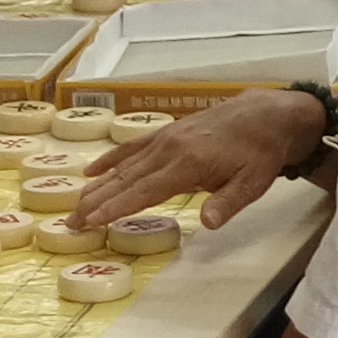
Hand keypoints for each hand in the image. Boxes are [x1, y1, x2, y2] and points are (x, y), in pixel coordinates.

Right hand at [78, 88, 327, 230]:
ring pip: (124, 166)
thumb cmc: (261, 152)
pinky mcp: (167, 133)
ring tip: (74, 206)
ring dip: (97, 187)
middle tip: (70, 223)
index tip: (90, 222)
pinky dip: (111, 159)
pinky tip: (92, 172)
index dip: (116, 207)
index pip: (144, 191)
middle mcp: (169, 149)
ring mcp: (165, 138)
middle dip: (96, 203)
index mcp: (188, 163)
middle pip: (126, 180)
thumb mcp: (253, 181)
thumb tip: (207, 223)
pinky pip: (132, 148)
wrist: (267, 114)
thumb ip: (228, 202)